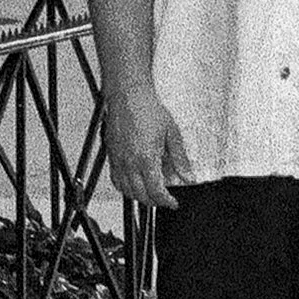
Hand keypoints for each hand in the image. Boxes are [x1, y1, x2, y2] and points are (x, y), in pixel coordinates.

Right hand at [105, 78, 189, 207]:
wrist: (128, 96)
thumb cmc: (147, 109)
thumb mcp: (172, 133)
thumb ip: (179, 158)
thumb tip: (187, 175)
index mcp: (146, 159)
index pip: (156, 191)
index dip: (166, 202)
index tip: (173, 202)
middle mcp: (129, 163)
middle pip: (141, 195)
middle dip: (154, 201)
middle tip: (165, 199)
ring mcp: (118, 160)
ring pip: (126, 190)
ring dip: (139, 196)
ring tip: (150, 193)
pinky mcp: (111, 155)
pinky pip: (116, 179)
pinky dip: (125, 187)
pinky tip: (133, 183)